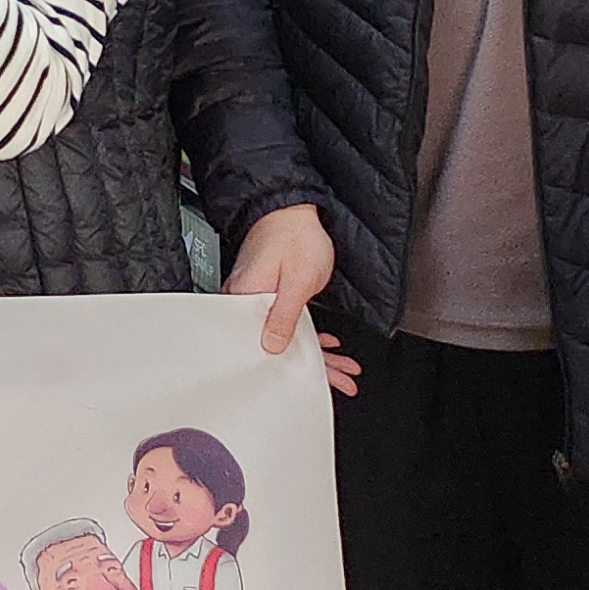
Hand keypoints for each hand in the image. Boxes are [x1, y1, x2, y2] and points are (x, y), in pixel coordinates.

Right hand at [223, 203, 358, 392]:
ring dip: (317, 353)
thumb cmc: (295, 235)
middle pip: (275, 344)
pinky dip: (310, 335)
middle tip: (339, 381)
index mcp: (245, 297)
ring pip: (285, 335)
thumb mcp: (298, 281)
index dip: (287, 367)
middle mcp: (246, 298)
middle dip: (312, 366)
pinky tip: (326, 343)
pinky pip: (287, 320)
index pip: (258, 343)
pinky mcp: (268, 292)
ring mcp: (257, 295)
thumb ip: (284, 316)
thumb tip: (271, 346)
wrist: (295, 207)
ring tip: (343, 368)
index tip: (314, 381)